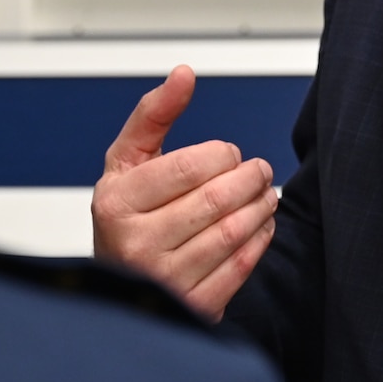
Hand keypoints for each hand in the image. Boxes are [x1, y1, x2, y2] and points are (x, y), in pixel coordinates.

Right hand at [92, 66, 277, 321]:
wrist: (116, 287)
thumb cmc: (126, 216)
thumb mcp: (126, 161)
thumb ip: (153, 114)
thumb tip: (184, 74)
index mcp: (116, 203)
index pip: (188, 168)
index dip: (222, 155)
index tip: (231, 153)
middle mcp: (135, 244)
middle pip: (215, 200)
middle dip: (250, 178)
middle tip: (261, 170)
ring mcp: (164, 280)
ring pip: (231, 234)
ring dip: (260, 208)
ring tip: (266, 194)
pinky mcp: (191, 307)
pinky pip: (238, 270)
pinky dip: (259, 242)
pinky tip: (262, 225)